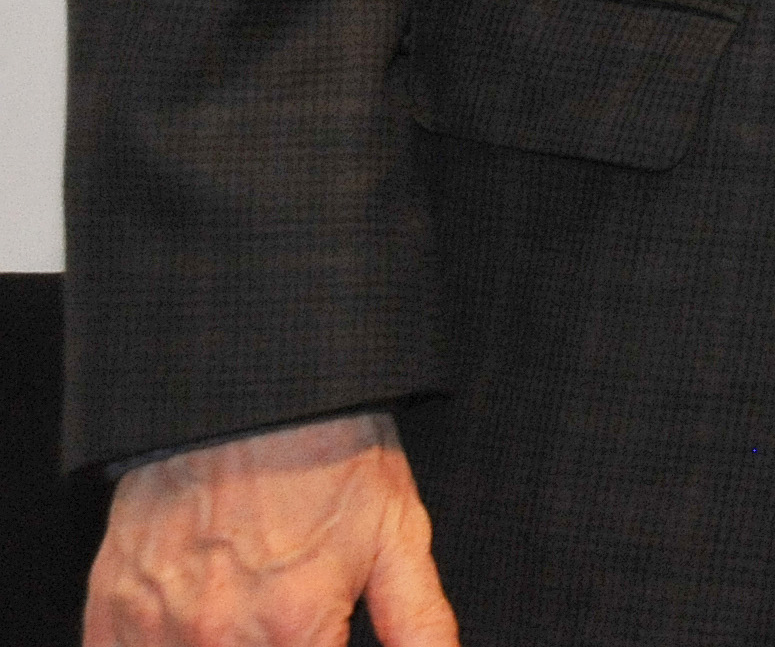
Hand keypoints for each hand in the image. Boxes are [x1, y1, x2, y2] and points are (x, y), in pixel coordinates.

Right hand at [88, 410, 456, 646]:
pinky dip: (162, 646)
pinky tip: (199, 621)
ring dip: (220, 645)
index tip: (324, 636)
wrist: (248, 395)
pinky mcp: (109, 613)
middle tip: (284, 620)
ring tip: (250, 612)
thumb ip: (421, 626)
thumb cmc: (330, 459)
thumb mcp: (398, 538)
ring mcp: (154, 629)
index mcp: (291, 632)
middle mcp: (216, 638)